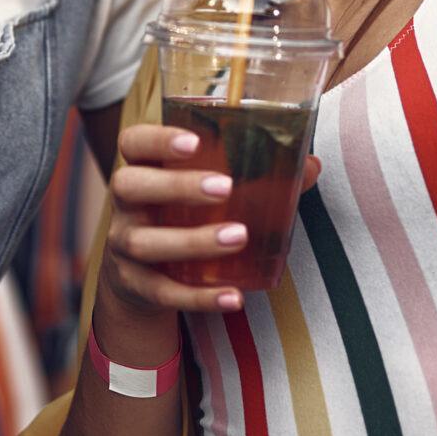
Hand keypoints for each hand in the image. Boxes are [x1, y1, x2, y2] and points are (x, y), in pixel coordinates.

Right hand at [101, 122, 320, 318]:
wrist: (141, 278)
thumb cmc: (182, 216)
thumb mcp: (205, 193)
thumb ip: (256, 177)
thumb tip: (312, 165)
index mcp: (142, 169)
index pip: (132, 142)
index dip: (157, 138)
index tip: (193, 141)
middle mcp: (125, 206)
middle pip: (129, 185)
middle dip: (176, 185)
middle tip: (225, 187)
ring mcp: (124, 246)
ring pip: (145, 243)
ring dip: (193, 241)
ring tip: (238, 237)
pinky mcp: (136, 287)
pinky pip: (163, 292)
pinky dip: (199, 297)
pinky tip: (234, 296)